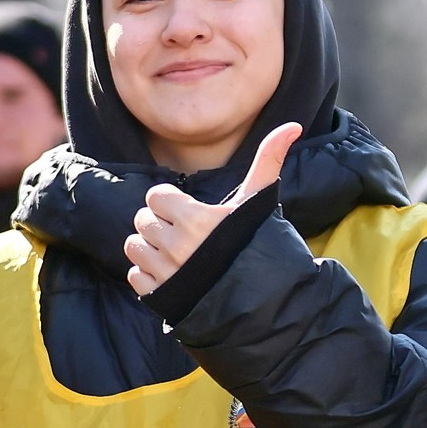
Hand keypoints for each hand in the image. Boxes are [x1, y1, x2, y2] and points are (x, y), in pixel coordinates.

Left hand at [124, 122, 301, 297]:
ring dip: (150, 247)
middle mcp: (176, 246)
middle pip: (142, 219)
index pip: (156, 196)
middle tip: (183, 233)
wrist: (263, 301)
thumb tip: (292, 126)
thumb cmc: (259, 246)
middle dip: (160, 223)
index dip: (170, 202)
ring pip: (134, 246)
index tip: (188, 212)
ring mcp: (166, 273)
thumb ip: (268, 162)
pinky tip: (171, 275)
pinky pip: (134, 275)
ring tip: (175, 253)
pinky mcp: (158, 296)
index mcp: (196, 219)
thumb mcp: (259, 205)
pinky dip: (148, 275)